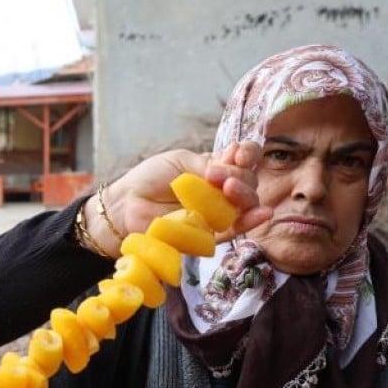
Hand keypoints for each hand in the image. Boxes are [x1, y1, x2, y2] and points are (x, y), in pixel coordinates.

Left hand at [85, 141, 271, 256]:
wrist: (126, 203)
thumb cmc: (149, 178)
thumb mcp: (180, 161)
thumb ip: (207, 165)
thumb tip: (234, 168)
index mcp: (215, 167)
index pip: (244, 159)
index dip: (248, 154)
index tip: (238, 154)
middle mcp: (221, 189)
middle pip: (249, 181)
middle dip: (239, 176)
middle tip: (217, 177)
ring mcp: (218, 211)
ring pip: (246, 205)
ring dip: (245, 195)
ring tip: (228, 190)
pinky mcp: (210, 233)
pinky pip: (236, 229)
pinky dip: (251, 221)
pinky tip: (261, 213)